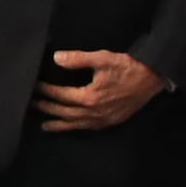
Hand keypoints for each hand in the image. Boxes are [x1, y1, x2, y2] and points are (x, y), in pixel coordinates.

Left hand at [33, 50, 160, 131]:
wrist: (153, 78)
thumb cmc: (128, 67)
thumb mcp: (103, 58)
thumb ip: (78, 59)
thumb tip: (57, 58)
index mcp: (90, 97)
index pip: (61, 95)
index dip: (46, 90)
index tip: (35, 86)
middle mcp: (95, 112)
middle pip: (65, 113)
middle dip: (47, 108)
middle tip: (32, 104)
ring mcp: (104, 119)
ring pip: (76, 124)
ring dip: (59, 124)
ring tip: (44, 125)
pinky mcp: (111, 121)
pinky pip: (89, 127)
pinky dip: (76, 128)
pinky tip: (71, 127)